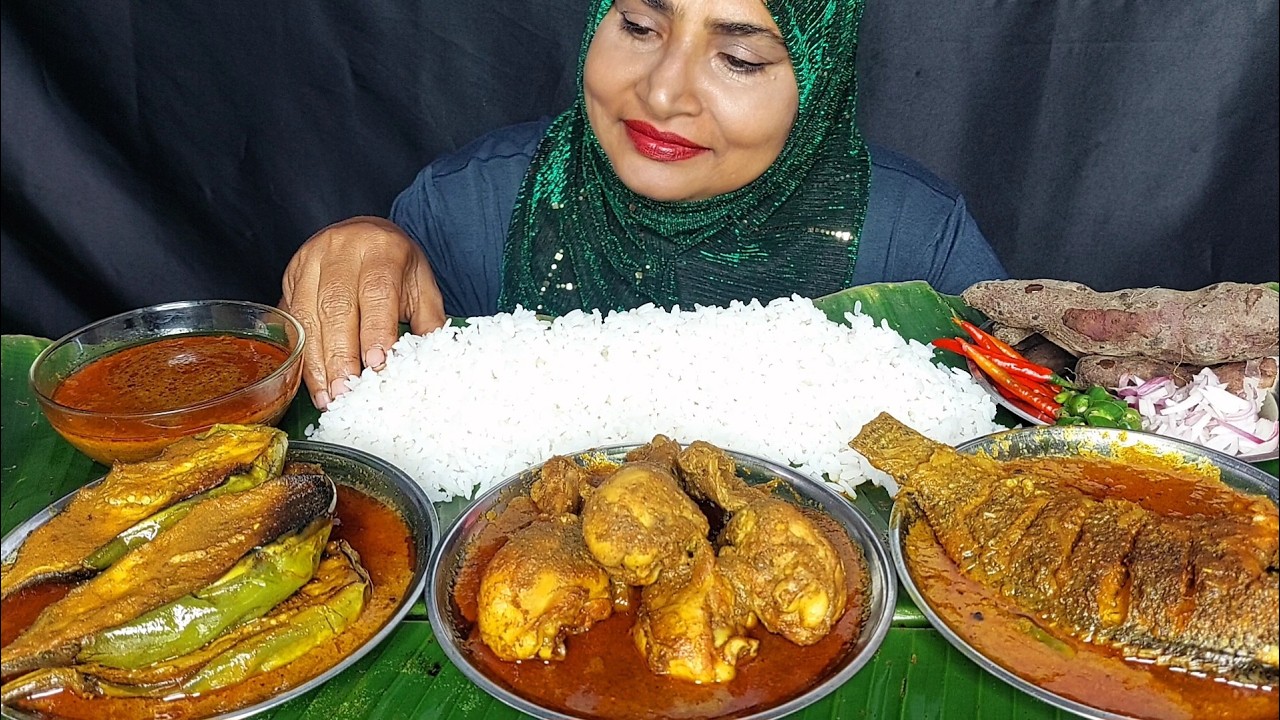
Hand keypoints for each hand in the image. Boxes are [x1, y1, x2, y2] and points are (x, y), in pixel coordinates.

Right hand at [281, 216, 445, 409]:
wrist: (365, 234)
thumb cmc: (396, 265)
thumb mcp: (421, 285)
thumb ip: (428, 322)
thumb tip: (434, 361)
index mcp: (381, 248)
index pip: (377, 290)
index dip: (375, 329)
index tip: (376, 364)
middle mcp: (341, 249)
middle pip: (336, 305)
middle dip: (340, 354)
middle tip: (346, 390)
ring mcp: (310, 260)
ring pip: (308, 316)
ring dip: (317, 362)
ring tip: (329, 396)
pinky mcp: (291, 276)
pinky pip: (292, 321)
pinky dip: (303, 356)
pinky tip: (313, 382)